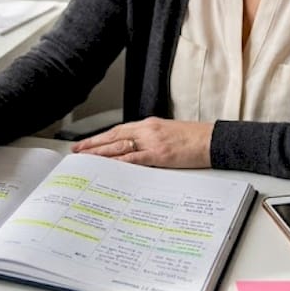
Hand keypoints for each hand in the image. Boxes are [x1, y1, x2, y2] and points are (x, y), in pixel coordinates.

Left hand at [71, 117, 211, 168]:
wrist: (213, 140)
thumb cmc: (194, 139)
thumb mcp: (168, 133)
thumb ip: (150, 139)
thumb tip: (135, 150)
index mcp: (149, 124)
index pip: (118, 130)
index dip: (100, 137)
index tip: (86, 144)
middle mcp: (147, 130)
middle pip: (114, 136)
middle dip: (94, 144)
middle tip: (77, 152)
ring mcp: (153, 142)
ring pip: (120, 146)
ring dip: (101, 153)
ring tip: (86, 159)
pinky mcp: (160, 154)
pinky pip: (136, 158)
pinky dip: (121, 162)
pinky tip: (109, 166)